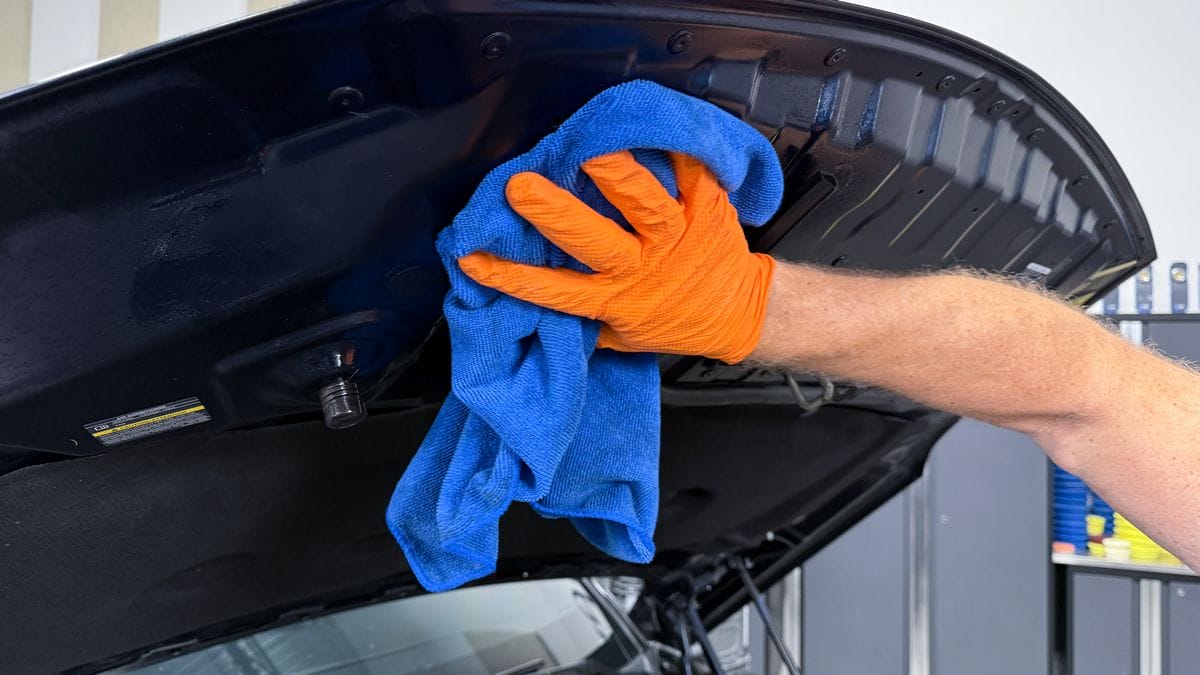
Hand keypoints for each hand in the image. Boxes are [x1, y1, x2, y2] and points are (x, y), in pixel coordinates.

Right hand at [458, 150, 774, 363]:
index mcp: (614, 299)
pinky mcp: (705, 209)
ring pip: (644, 202)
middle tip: (521, 188)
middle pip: (594, 240)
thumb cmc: (673, 319)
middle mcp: (641, 266)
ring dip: (616, 175)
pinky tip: (654, 130)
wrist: (738, 312)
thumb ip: (585, 318)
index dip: (511, 276)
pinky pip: (691, 173)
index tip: (474, 257)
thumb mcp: (622, 334)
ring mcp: (674, 235)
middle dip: (555, 212)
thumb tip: (529, 304)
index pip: (553, 289)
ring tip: (592, 151)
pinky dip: (674, 149)